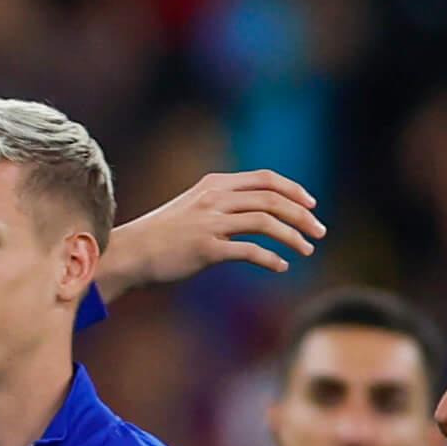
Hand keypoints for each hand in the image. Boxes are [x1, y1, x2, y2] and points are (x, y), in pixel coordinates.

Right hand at [99, 170, 322, 294]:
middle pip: (272, 199)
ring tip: (306, 250)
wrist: (127, 255)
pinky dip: (271, 259)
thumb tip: (253, 215)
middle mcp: (214, 200)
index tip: (311, 205)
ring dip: (293, 237)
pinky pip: (249, 251)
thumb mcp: (190, 208)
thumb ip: (220, 205)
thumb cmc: (159, 237)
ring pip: (266, 222)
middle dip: (302, 215)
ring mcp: (210, 223)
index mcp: (212, 186)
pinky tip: (280, 266)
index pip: (264, 179)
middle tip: (319, 232)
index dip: (293, 190)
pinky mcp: (206, 249)